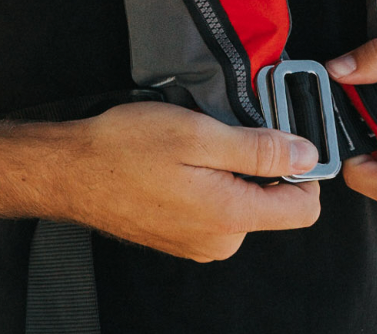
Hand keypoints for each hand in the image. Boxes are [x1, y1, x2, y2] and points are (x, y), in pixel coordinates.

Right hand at [56, 101, 322, 260]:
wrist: (70, 172)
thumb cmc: (124, 150)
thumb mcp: (200, 135)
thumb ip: (260, 149)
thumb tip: (307, 155)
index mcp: (231, 217)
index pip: (305, 208)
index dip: (305, 169)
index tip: (287, 140)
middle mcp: (220, 241)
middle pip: (273, 203)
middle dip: (261, 165)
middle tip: (224, 132)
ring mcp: (199, 244)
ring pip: (242, 203)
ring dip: (230, 172)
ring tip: (194, 147)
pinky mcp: (181, 239)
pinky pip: (215, 209)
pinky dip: (209, 183)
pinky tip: (179, 164)